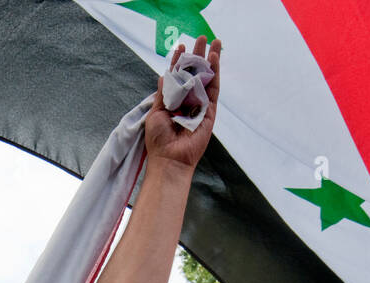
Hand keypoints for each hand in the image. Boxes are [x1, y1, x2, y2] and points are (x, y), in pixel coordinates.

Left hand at [144, 36, 220, 170]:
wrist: (169, 159)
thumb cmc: (159, 140)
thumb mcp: (156, 113)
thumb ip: (163, 94)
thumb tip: (164, 75)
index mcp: (173, 102)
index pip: (178, 77)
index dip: (179, 62)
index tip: (181, 46)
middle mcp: (187, 102)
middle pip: (194, 74)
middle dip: (198, 55)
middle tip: (202, 37)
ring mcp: (200, 106)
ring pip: (206, 79)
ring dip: (210, 60)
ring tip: (213, 42)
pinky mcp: (210, 112)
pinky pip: (213, 90)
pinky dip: (214, 74)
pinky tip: (214, 59)